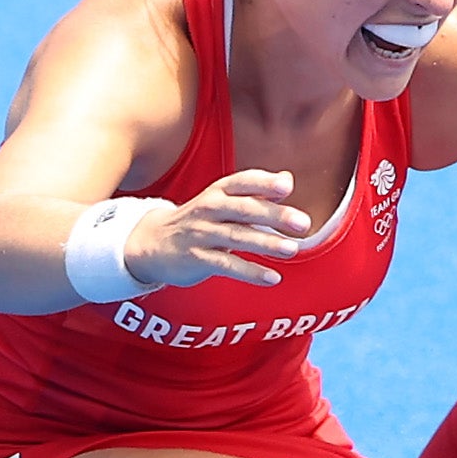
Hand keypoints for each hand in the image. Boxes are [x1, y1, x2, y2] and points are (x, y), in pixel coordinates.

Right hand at [128, 169, 317, 289]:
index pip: (243, 182)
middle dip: (274, 215)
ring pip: (237, 237)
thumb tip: (288, 179)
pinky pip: (227, 265)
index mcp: (218, 191)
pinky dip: (250, 272)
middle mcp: (209, 208)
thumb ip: (255, 191)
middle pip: (244, 209)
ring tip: (292, 249)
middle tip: (303, 223)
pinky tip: (272, 278)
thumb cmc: (200, 220)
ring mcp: (201, 233)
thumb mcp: (222, 199)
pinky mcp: (197, 258)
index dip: (264, 182)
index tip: (286, 187)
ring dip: (266, 243)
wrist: (153, 242)